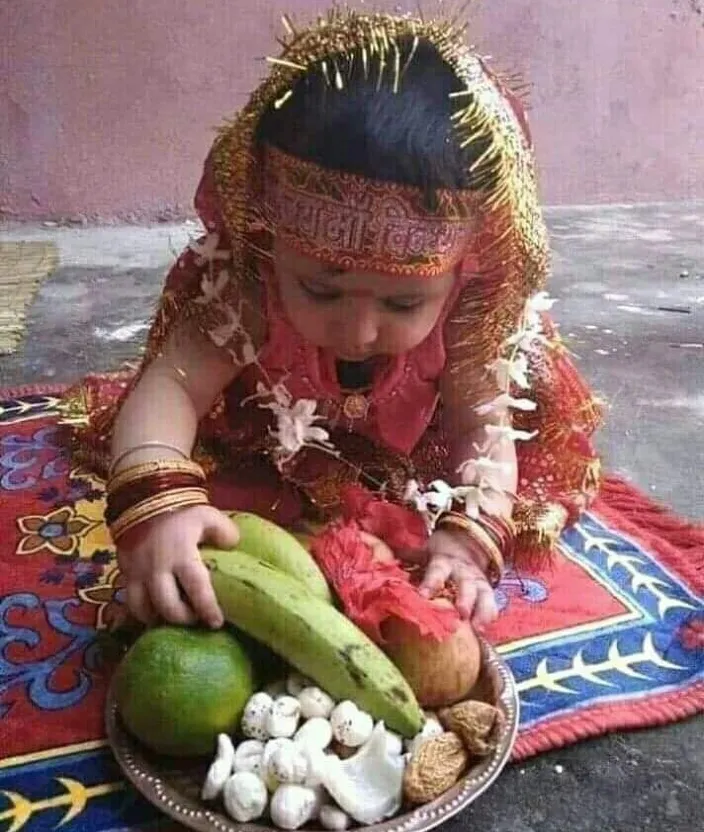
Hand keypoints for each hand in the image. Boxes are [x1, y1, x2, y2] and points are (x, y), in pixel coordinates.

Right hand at [116, 505, 238, 628]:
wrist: (143, 502)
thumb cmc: (180, 512)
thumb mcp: (207, 516)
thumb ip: (225, 531)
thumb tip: (233, 546)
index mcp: (181, 556)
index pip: (197, 589)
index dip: (207, 609)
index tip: (216, 623)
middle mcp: (157, 569)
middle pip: (169, 607)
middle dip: (185, 619)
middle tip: (197, 618)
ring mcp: (137, 574)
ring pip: (144, 610)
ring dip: (161, 618)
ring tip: (176, 616)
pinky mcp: (124, 574)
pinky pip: (130, 603)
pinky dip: (144, 612)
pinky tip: (156, 612)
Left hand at [418, 528, 497, 629]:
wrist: (465, 543)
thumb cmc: (439, 555)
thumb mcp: (424, 552)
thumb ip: (408, 556)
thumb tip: (381, 558)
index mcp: (444, 562)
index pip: (437, 572)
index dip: (431, 583)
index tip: (423, 596)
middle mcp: (462, 572)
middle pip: (465, 585)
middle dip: (465, 599)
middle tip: (461, 613)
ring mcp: (477, 581)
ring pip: (482, 595)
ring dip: (481, 611)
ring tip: (478, 628)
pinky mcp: (487, 591)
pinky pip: (491, 603)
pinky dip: (490, 615)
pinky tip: (486, 630)